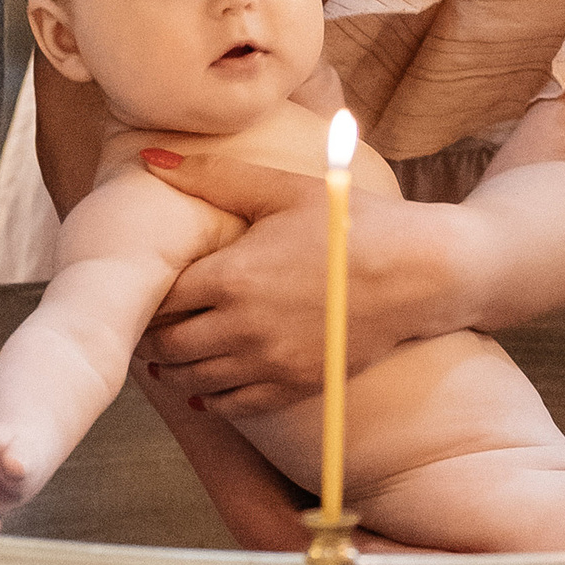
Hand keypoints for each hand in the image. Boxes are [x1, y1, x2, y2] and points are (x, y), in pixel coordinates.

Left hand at [137, 165, 462, 416]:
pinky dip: (210, 398)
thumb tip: (147, 158)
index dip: (148, 295)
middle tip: (149, 326)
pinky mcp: (293, 386)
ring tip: (168, 357)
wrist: (417, 273)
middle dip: (153, 336)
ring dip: (174, 370)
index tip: (146, 290)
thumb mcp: (280, 189)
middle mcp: (243, 327)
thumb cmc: (348, 223)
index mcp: (231, 276)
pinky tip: (206, 385)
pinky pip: (233, 406)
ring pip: (195, 380)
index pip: (161, 299)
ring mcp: (269, 363)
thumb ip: (210, 176)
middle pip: (169, 345)